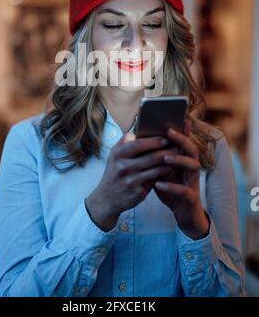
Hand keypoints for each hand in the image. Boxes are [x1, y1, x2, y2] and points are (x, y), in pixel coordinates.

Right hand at [85, 133, 178, 230]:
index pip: (138, 145)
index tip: (166, 139)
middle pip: (150, 158)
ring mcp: (130, 181)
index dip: (153, 142)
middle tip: (178, 148)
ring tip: (179, 159)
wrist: (106, 198)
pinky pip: (155, 182)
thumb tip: (138, 130)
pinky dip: (164, 177)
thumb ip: (125, 142)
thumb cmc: (114, 172)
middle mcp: (123, 168)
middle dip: (167, 152)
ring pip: (155, 171)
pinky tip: (171, 172)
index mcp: (118, 155)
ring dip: (169, 165)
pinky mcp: (137, 193)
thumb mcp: (114, 156)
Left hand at [153, 119, 209, 239]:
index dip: (181, 131)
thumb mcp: (163, 171)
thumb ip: (156, 158)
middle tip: (169, 132)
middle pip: (192, 149)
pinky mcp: (191, 197)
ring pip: (193, 166)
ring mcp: (193, 182)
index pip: (184, 142)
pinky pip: (184, 190)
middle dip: (182, 140)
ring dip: (179, 160)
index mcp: (185, 160)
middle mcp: (191, 168)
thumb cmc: (171, 189)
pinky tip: (159, 183)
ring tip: (165, 157)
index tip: (171, 120)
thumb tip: (139, 143)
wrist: (183, 213)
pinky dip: (171, 186)